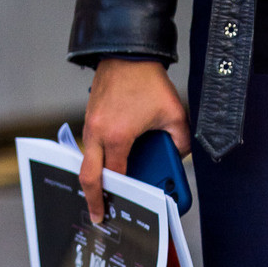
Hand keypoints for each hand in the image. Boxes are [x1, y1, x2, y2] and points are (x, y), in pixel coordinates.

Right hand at [80, 58, 190, 223]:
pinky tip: (108, 163)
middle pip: (88, 176)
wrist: (127, 52)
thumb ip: (181, 140)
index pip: (114, 175)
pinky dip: (95, 158)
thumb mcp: (174, 114)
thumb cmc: (147, 81)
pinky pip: (89, 145)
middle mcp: (98, 132)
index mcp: (117, 137)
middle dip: (92, 198)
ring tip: (104, 192)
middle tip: (98, 214)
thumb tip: (179, 155)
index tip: (119, 208)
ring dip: (93, 177)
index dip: (118, 195)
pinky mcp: (90, 116)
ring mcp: (90, 124)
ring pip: (86, 160)